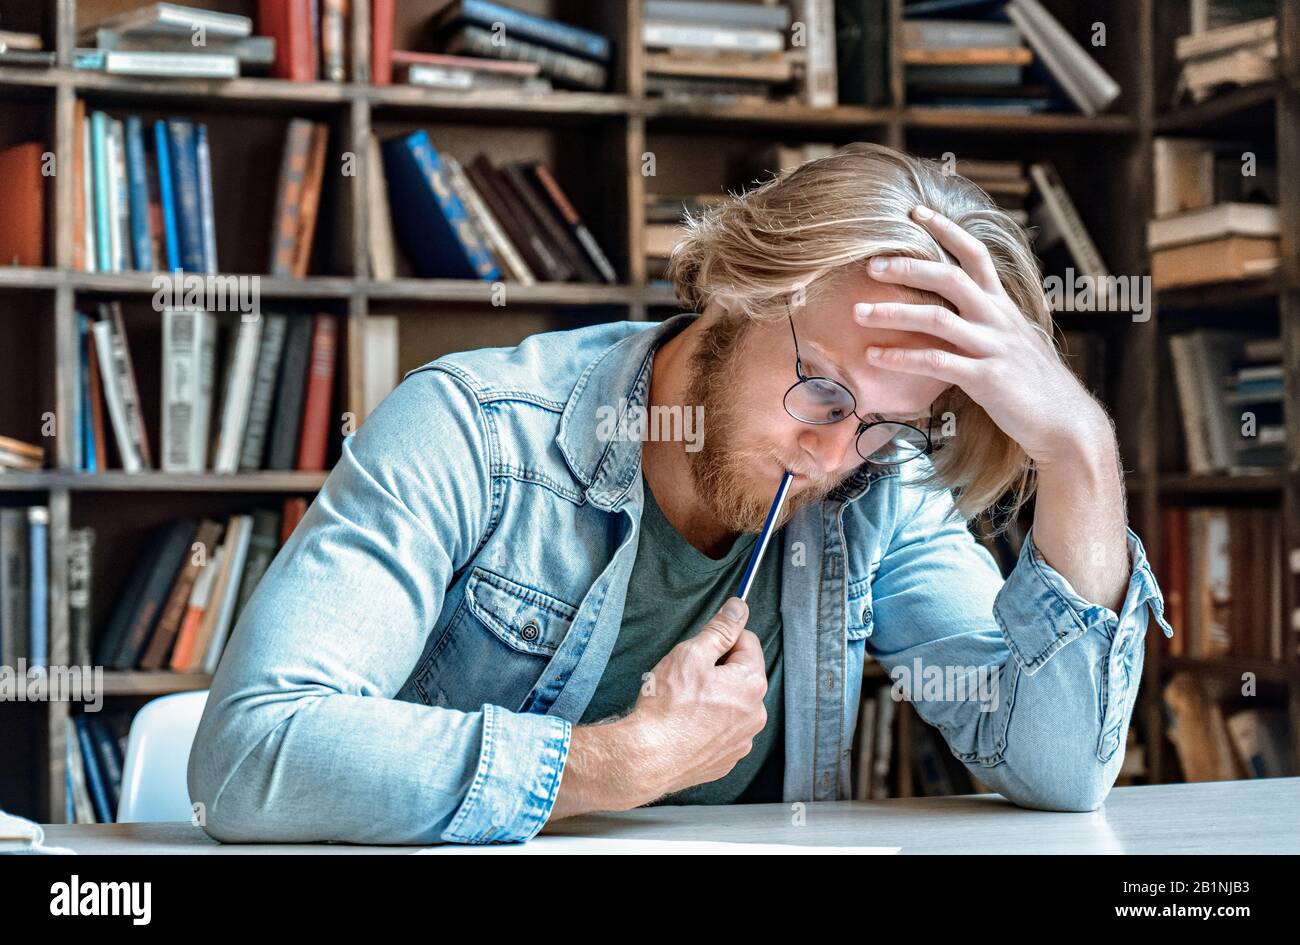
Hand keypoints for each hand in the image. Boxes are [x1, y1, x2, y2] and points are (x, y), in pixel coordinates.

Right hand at [627, 596, 768, 799]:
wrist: (647, 758)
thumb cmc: (667, 705)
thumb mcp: (691, 654)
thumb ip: (720, 629)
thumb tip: (738, 608)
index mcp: (751, 683)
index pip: (747, 642)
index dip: (721, 640)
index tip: (700, 649)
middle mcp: (755, 714)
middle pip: (741, 675)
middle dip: (718, 670)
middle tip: (687, 677)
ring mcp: (742, 740)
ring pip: (732, 704)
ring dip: (715, 697)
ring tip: (684, 703)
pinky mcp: (727, 759)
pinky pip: (723, 730)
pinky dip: (709, 724)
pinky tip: (686, 724)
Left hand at [856, 205, 1109, 465]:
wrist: (1065, 421)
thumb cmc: (1031, 383)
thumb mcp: (1010, 341)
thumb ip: (984, 322)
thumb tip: (954, 310)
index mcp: (1002, 306)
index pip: (975, 254)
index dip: (947, 230)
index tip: (915, 212)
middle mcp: (998, 319)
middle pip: (951, 278)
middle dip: (909, 266)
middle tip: (871, 265)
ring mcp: (993, 347)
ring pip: (938, 318)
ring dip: (894, 312)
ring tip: (859, 312)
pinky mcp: (987, 378)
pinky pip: (937, 362)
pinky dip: (902, 358)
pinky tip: (875, 356)